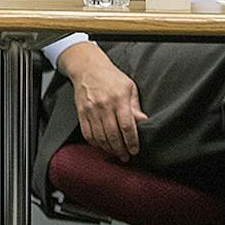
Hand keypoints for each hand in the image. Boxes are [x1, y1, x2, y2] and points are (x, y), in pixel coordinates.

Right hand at [62, 42, 145, 161]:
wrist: (88, 68)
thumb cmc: (111, 77)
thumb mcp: (129, 87)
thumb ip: (136, 106)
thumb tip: (143, 122)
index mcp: (119, 98)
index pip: (127, 126)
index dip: (132, 141)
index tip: (135, 150)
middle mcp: (104, 105)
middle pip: (113, 135)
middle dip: (121, 149)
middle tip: (126, 156)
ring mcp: (91, 109)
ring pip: (100, 137)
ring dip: (109, 149)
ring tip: (115, 153)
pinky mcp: (81, 112)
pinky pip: (87, 134)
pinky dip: (95, 143)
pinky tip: (102, 145)